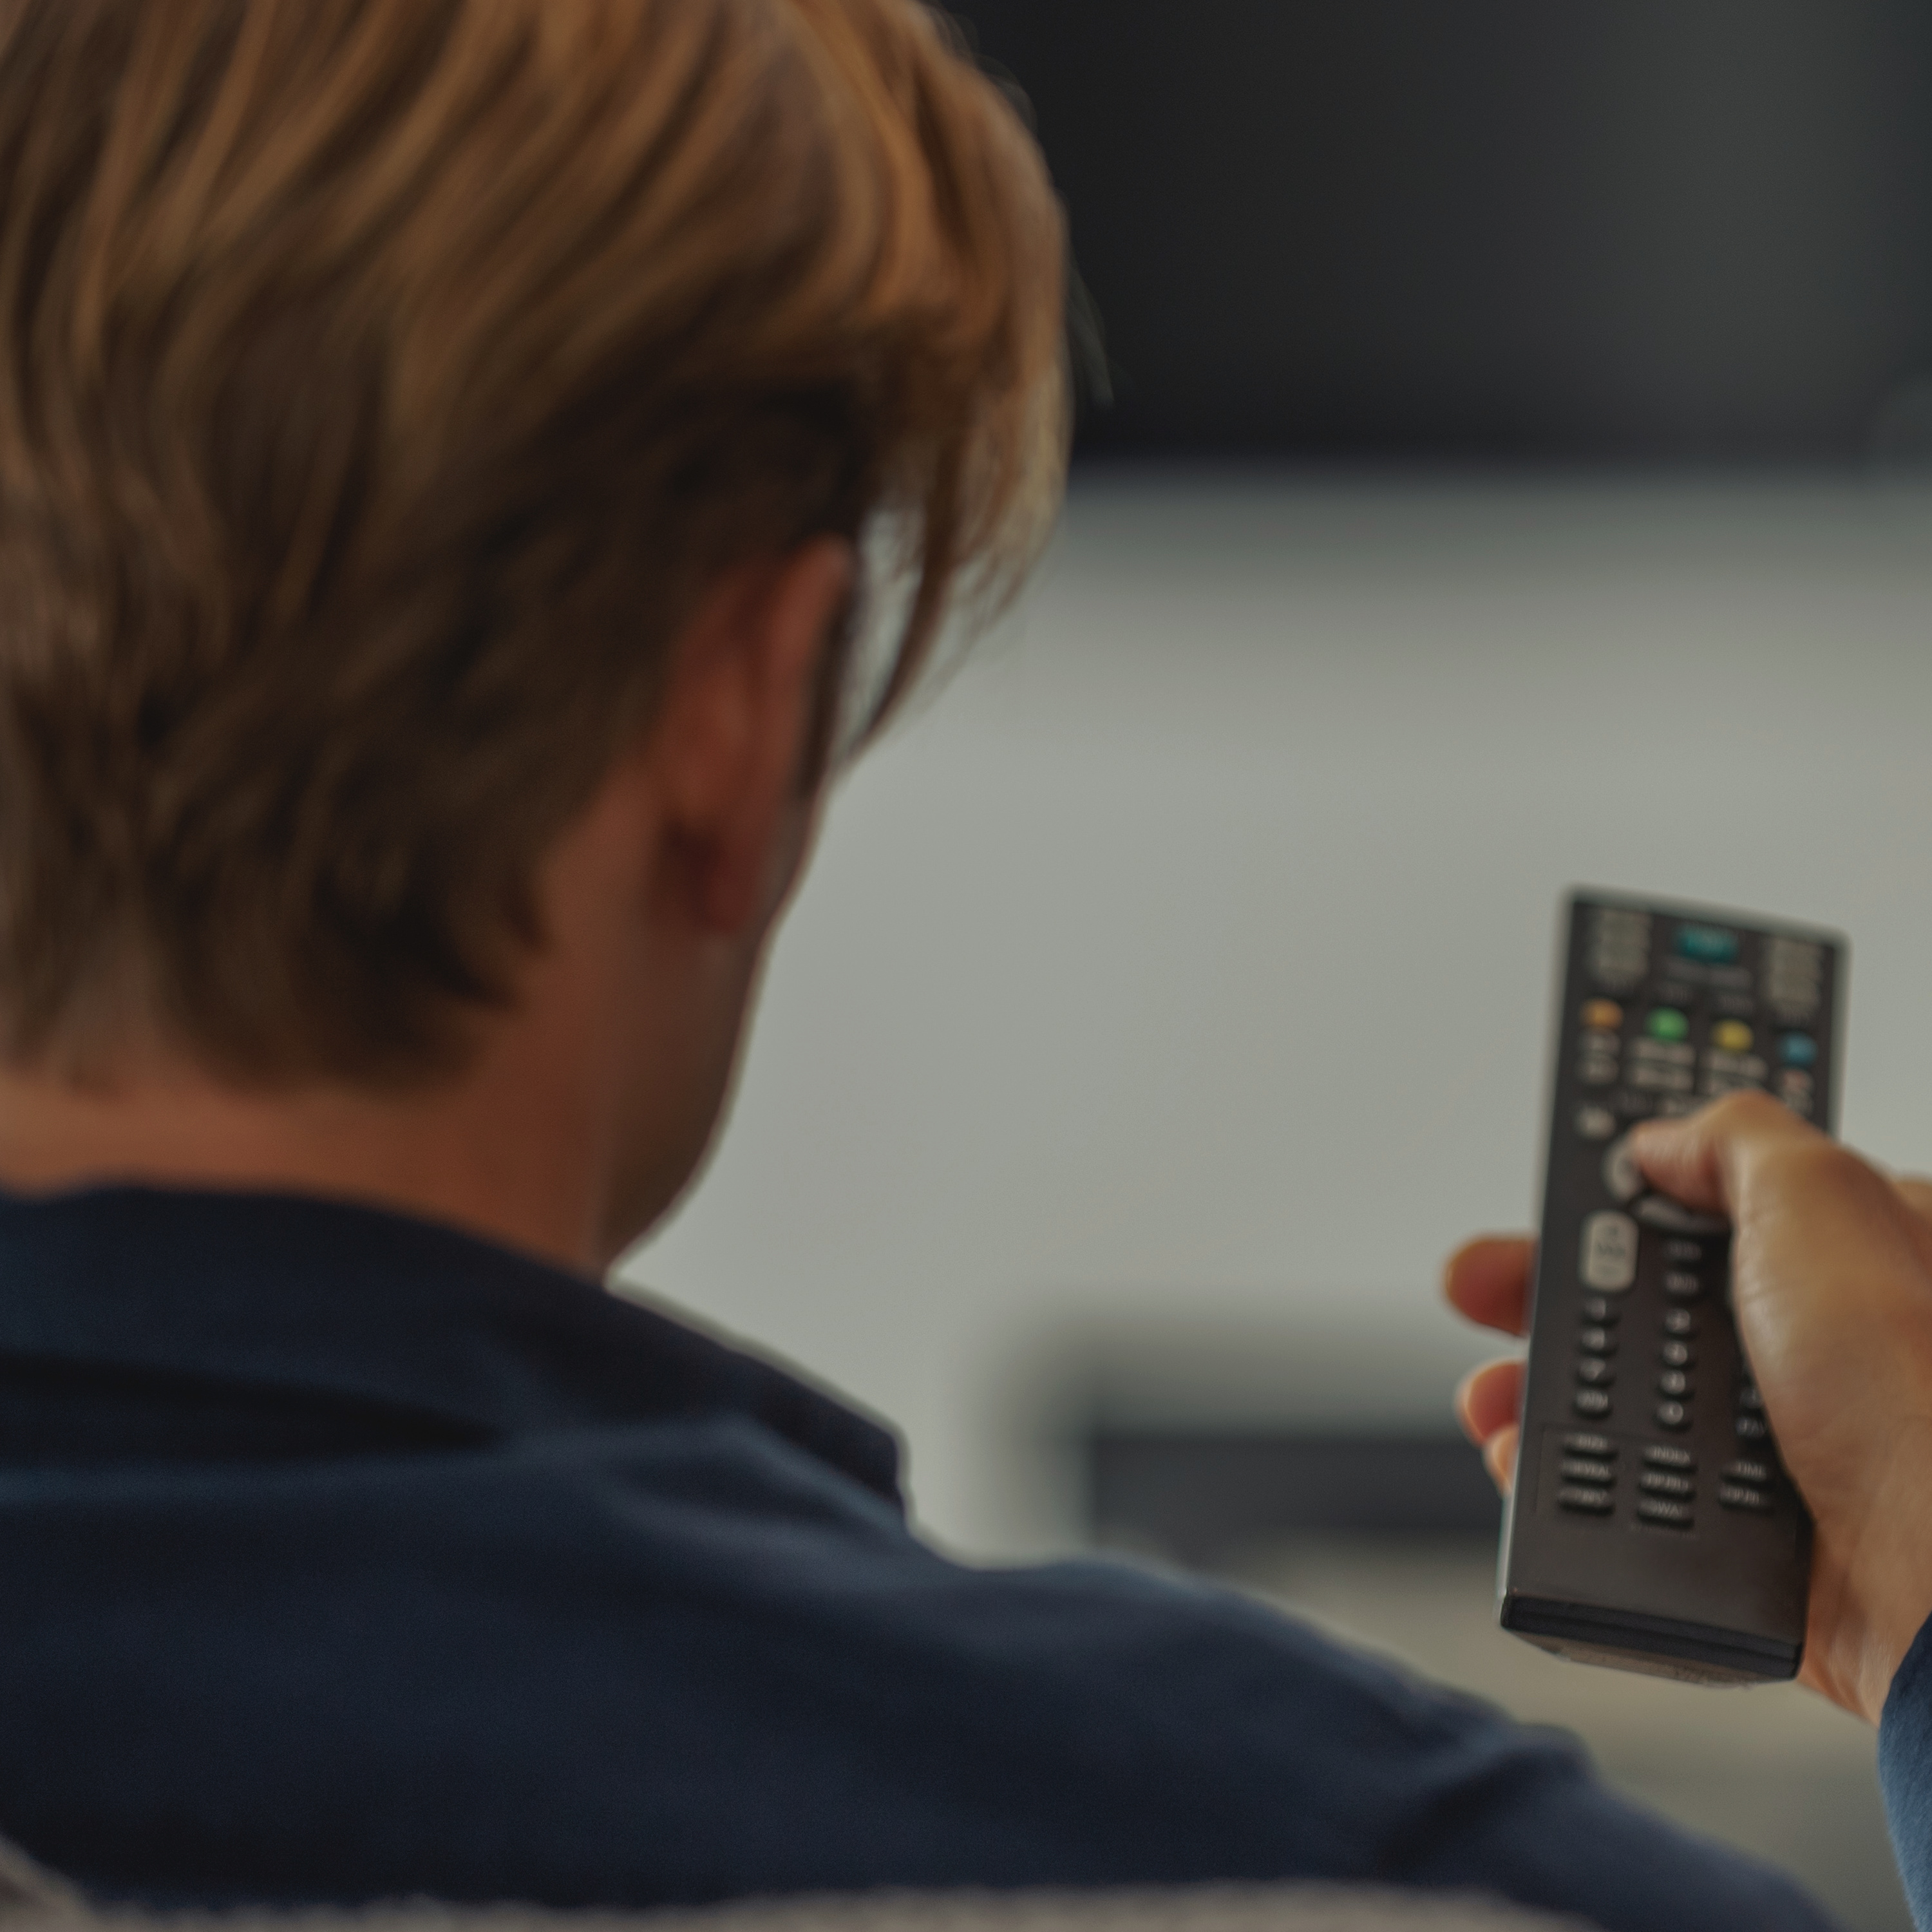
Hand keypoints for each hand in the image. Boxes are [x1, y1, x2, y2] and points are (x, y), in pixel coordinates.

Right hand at [1446, 1091, 1931, 1724]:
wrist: (1930, 1576)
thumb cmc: (1916, 1393)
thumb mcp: (1822, 1198)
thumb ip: (1735, 1140)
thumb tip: (1661, 1138)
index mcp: (1845, 1259)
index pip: (1714, 1201)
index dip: (1629, 1186)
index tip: (1564, 1185)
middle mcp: (1811, 1349)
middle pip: (1642, 1297)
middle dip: (1548, 1287)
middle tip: (1489, 1283)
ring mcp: (1774, 1442)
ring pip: (1617, 1399)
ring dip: (1537, 1390)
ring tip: (1497, 1391)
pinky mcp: (1741, 1534)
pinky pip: (1619, 1494)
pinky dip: (1559, 1479)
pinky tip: (1528, 1455)